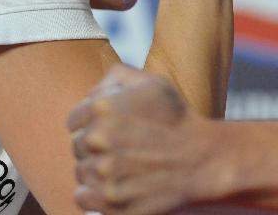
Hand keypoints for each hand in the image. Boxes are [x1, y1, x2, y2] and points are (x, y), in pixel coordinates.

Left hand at [68, 65, 212, 213]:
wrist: (202, 159)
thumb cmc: (177, 119)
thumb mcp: (152, 82)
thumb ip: (116, 77)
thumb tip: (91, 93)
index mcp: (102, 107)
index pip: (74, 120)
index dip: (91, 125)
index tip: (110, 131)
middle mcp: (97, 138)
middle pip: (77, 146)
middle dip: (95, 147)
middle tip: (123, 149)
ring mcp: (103, 172)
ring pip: (81, 171)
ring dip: (96, 170)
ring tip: (124, 166)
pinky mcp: (109, 200)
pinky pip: (83, 196)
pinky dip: (95, 193)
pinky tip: (117, 184)